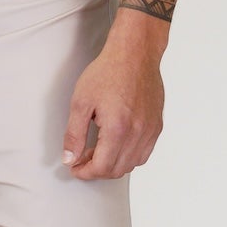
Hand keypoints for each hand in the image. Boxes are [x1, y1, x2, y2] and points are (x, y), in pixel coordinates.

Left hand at [63, 16, 165, 179]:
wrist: (134, 54)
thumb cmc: (108, 72)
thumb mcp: (81, 102)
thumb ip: (74, 135)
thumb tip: (70, 159)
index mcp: (118, 128)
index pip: (102, 168)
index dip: (84, 172)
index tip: (74, 167)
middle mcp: (138, 133)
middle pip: (117, 170)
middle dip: (96, 170)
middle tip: (82, 158)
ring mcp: (150, 130)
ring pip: (132, 165)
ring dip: (113, 164)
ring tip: (97, 150)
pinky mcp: (157, 126)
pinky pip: (144, 153)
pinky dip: (128, 156)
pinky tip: (115, 144)